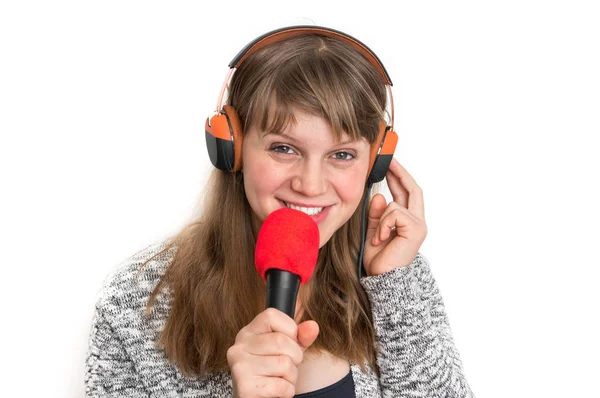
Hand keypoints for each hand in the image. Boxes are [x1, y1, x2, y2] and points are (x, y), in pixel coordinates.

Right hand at [227, 308, 319, 397]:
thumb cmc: (271, 372)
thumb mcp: (287, 349)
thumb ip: (301, 336)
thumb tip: (313, 326)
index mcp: (248, 332)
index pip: (272, 315)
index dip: (290, 329)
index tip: (289, 343)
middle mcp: (239, 346)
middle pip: (281, 341)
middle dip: (295, 357)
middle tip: (287, 367)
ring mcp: (240, 367)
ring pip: (284, 364)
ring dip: (291, 376)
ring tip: (280, 379)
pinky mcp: (245, 388)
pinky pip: (282, 386)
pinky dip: (287, 391)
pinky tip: (276, 390)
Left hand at [363, 159, 427, 275]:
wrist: (383, 280)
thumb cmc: (379, 260)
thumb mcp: (373, 232)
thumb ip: (376, 215)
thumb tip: (378, 196)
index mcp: (408, 221)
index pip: (405, 192)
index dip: (398, 176)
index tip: (389, 164)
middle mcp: (417, 221)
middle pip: (412, 188)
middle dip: (399, 172)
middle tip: (389, 160)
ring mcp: (418, 225)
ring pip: (395, 204)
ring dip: (381, 218)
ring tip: (378, 237)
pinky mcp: (416, 229)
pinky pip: (394, 213)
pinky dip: (383, 224)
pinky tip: (381, 239)